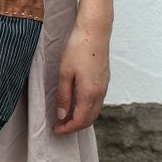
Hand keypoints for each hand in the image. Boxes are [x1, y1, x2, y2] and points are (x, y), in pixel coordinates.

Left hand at [53, 17, 111, 135]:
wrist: (95, 31)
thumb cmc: (78, 48)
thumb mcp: (64, 73)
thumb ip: (64, 96)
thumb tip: (62, 115)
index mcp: (89, 93)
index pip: (80, 120)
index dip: (67, 128)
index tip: (56, 130)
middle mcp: (100, 93)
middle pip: (89, 119)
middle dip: (74, 126)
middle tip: (59, 126)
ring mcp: (104, 86)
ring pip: (95, 111)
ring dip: (82, 118)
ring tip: (66, 117)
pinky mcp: (105, 79)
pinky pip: (97, 102)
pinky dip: (87, 109)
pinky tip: (77, 104)